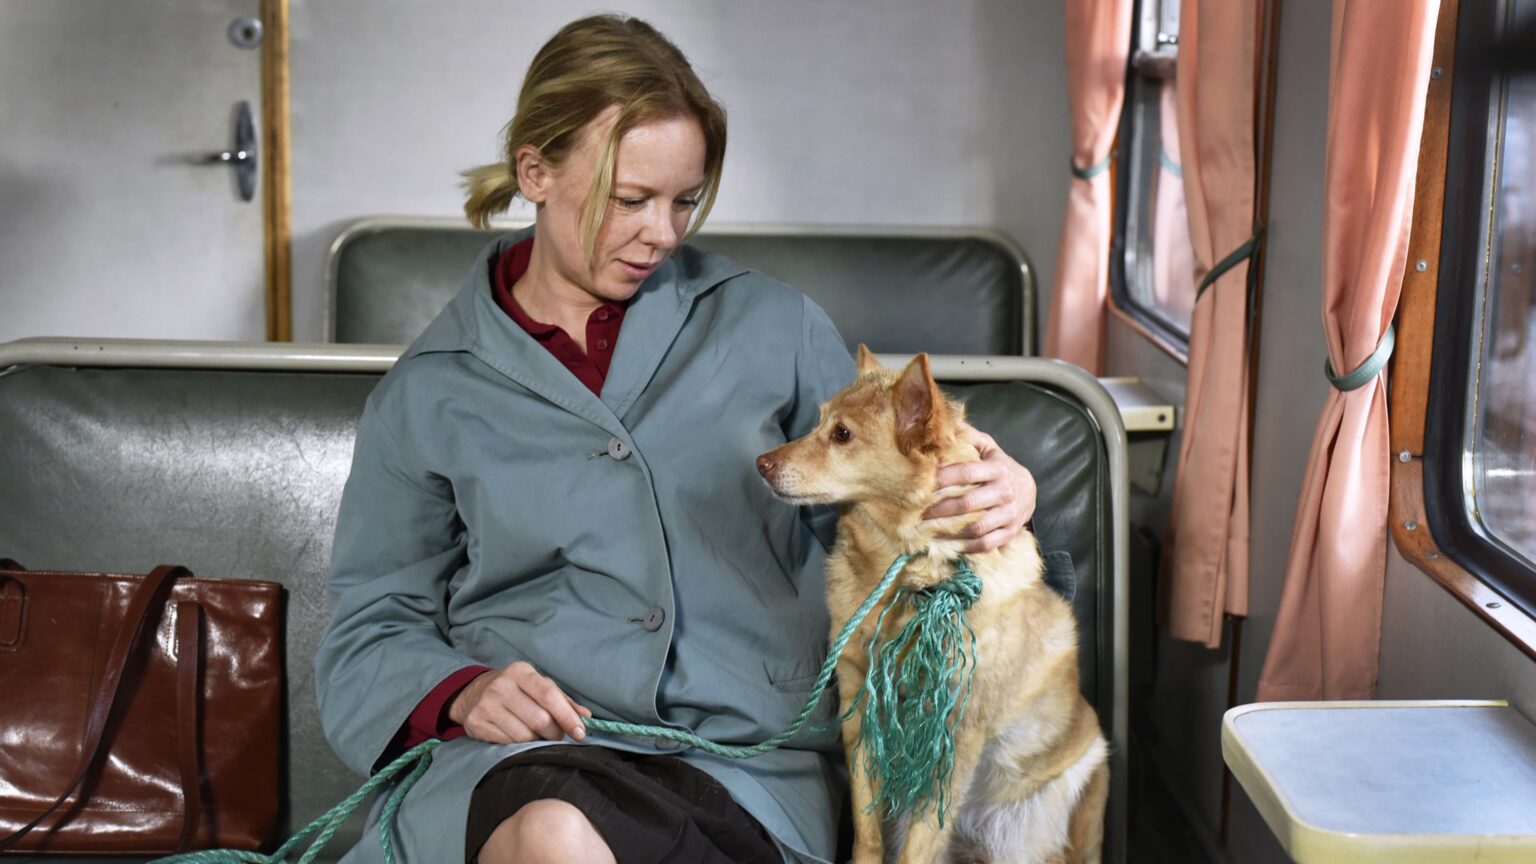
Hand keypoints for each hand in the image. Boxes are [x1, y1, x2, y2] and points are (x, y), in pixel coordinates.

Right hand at [448, 661, 592, 743]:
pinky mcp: (475, 723)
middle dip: (554, 733)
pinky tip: (517, 735)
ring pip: (524, 736)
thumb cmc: (514, 690)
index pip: (549, 696)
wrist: (472, 694)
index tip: (580, 733)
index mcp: (520, 672)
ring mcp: (485, 705)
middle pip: (539, 720)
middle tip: (556, 735)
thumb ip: (562, 700)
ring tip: (535, 733)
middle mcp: (501, 686)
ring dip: (536, 741)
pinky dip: (518, 745)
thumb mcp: (537, 686)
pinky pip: (507, 743)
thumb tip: (586, 716)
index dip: (567, 717)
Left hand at [921, 423, 1036, 552]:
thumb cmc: (1001, 467)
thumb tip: (948, 422)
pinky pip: (986, 543)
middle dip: (939, 509)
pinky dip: (965, 546)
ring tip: (925, 531)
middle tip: (916, 512)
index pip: (966, 473)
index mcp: (997, 469)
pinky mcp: (1010, 532)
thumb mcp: (990, 448)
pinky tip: (945, 545)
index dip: (942, 478)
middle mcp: (1004, 492)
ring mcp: (1008, 514)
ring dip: (949, 531)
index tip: (921, 483)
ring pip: (976, 527)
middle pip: (968, 503)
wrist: (1031, 491)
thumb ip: (970, 436)